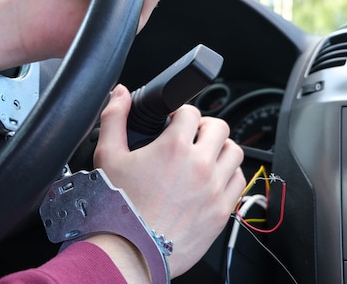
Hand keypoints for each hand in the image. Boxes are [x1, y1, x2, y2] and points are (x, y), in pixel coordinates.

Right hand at [91, 85, 245, 279]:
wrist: (131, 251)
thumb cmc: (118, 208)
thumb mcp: (108, 157)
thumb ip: (114, 119)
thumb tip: (121, 94)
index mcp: (174, 147)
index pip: (190, 111)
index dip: (179, 112)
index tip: (173, 122)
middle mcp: (200, 165)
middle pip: (219, 127)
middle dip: (204, 126)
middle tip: (191, 135)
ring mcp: (214, 189)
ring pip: (234, 152)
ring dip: (220, 148)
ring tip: (205, 154)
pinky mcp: (222, 211)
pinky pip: (239, 182)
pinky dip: (229, 175)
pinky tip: (213, 178)